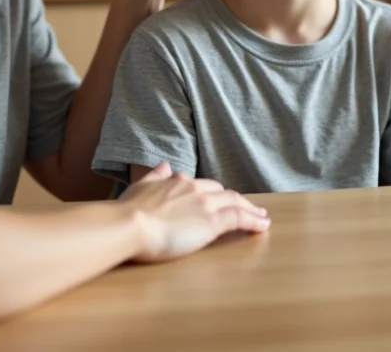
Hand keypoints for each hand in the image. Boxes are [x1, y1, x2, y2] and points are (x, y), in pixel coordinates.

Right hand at [118, 162, 269, 262]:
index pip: (201, 186)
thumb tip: (163, 165)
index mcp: (177, 181)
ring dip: (251, 209)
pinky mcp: (213, 221)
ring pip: (236, 202)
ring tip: (262, 217)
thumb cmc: (128, 210)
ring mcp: (205, 204)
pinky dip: (253, 220)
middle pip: (222, 192)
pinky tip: (262, 225)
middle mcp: (194, 188)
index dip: (214, 193)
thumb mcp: (140, 186)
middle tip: (247, 207)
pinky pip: (239, 218)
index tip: (220, 198)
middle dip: (235, 199)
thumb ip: (154, 176)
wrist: (129, 224)